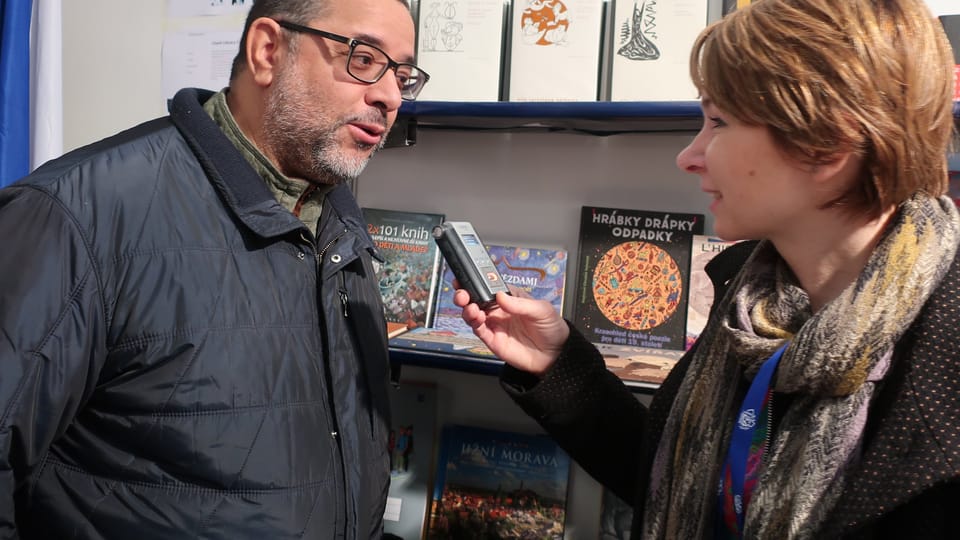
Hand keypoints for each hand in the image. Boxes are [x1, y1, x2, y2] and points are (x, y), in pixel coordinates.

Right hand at [453, 289, 568, 375]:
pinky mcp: (493, 340)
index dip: (477, 281)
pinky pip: (478, 330)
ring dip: (467, 309)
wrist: (555, 355)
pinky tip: (477, 318)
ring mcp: (495, 325)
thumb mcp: (541, 310)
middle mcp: (499, 310)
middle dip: (465, 293)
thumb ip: (520, 303)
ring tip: (471, 308)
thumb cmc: (551, 328)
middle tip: (463, 293)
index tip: (469, 276)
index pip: (490, 286)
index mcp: (510, 297)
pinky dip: (474, 324)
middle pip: (476, 299)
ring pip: (473, 314)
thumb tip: (501, 296)